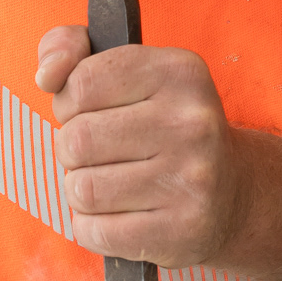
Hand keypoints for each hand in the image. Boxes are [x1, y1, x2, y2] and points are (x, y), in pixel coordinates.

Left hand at [37, 26, 249, 266]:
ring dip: (81, 191)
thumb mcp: (130, 71)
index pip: (81, 83)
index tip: (93, 111)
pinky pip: (95, 232)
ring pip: (81, 189)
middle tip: (104, 154)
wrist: (233, 193)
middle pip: (76, 139)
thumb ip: (71, 49)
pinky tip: (122, 216)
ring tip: (112, 185)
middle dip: (74, 151)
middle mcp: (191, 123)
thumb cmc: (162, 127)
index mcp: (179, 72)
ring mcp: (191, 180)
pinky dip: (94, 228)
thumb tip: (48, 73)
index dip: (71, 102)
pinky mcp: (182, 231)